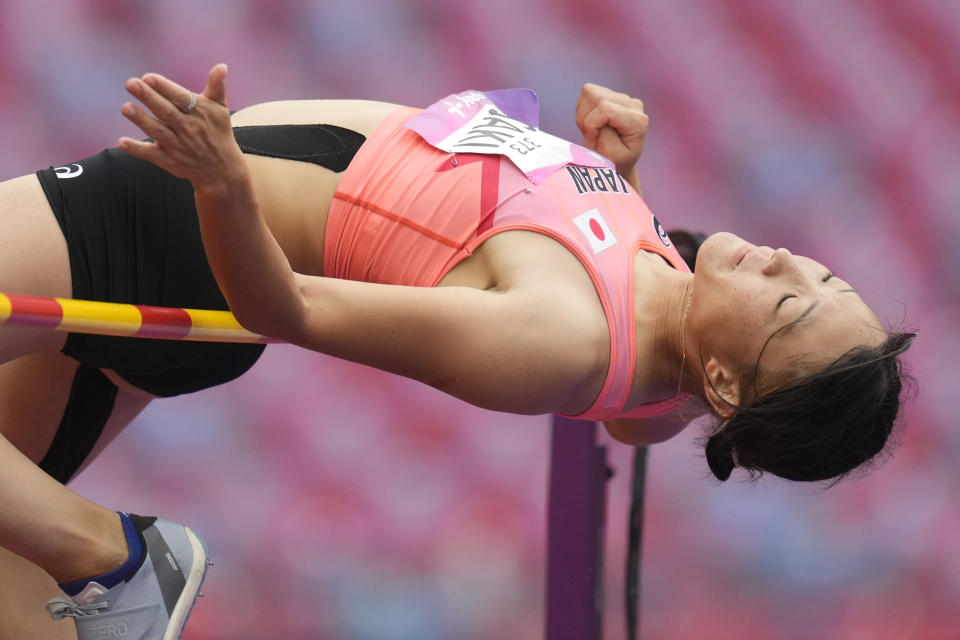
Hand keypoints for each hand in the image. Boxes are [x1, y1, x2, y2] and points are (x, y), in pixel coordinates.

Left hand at [118, 63, 244, 191]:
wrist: (222, 169)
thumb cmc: (218, 132)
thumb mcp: (220, 109)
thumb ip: (217, 86)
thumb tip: (221, 66)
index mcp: (199, 113)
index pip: (180, 98)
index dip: (164, 88)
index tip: (149, 77)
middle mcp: (188, 129)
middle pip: (166, 112)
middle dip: (149, 98)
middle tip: (131, 83)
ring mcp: (178, 146)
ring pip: (157, 131)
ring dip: (141, 120)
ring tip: (126, 107)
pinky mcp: (169, 161)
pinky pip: (151, 154)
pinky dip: (137, 149)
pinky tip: (122, 142)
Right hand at [575, 83, 648, 179]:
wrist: (621, 160)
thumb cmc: (616, 162)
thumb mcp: (612, 158)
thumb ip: (605, 137)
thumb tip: (598, 114)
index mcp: (637, 121)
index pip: (604, 109)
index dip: (590, 124)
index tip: (592, 141)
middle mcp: (633, 105)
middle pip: (596, 98)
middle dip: (585, 119)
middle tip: (590, 137)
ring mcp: (623, 97)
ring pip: (589, 92)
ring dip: (583, 114)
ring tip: (591, 130)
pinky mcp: (611, 94)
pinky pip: (588, 93)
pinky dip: (583, 109)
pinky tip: (591, 122)